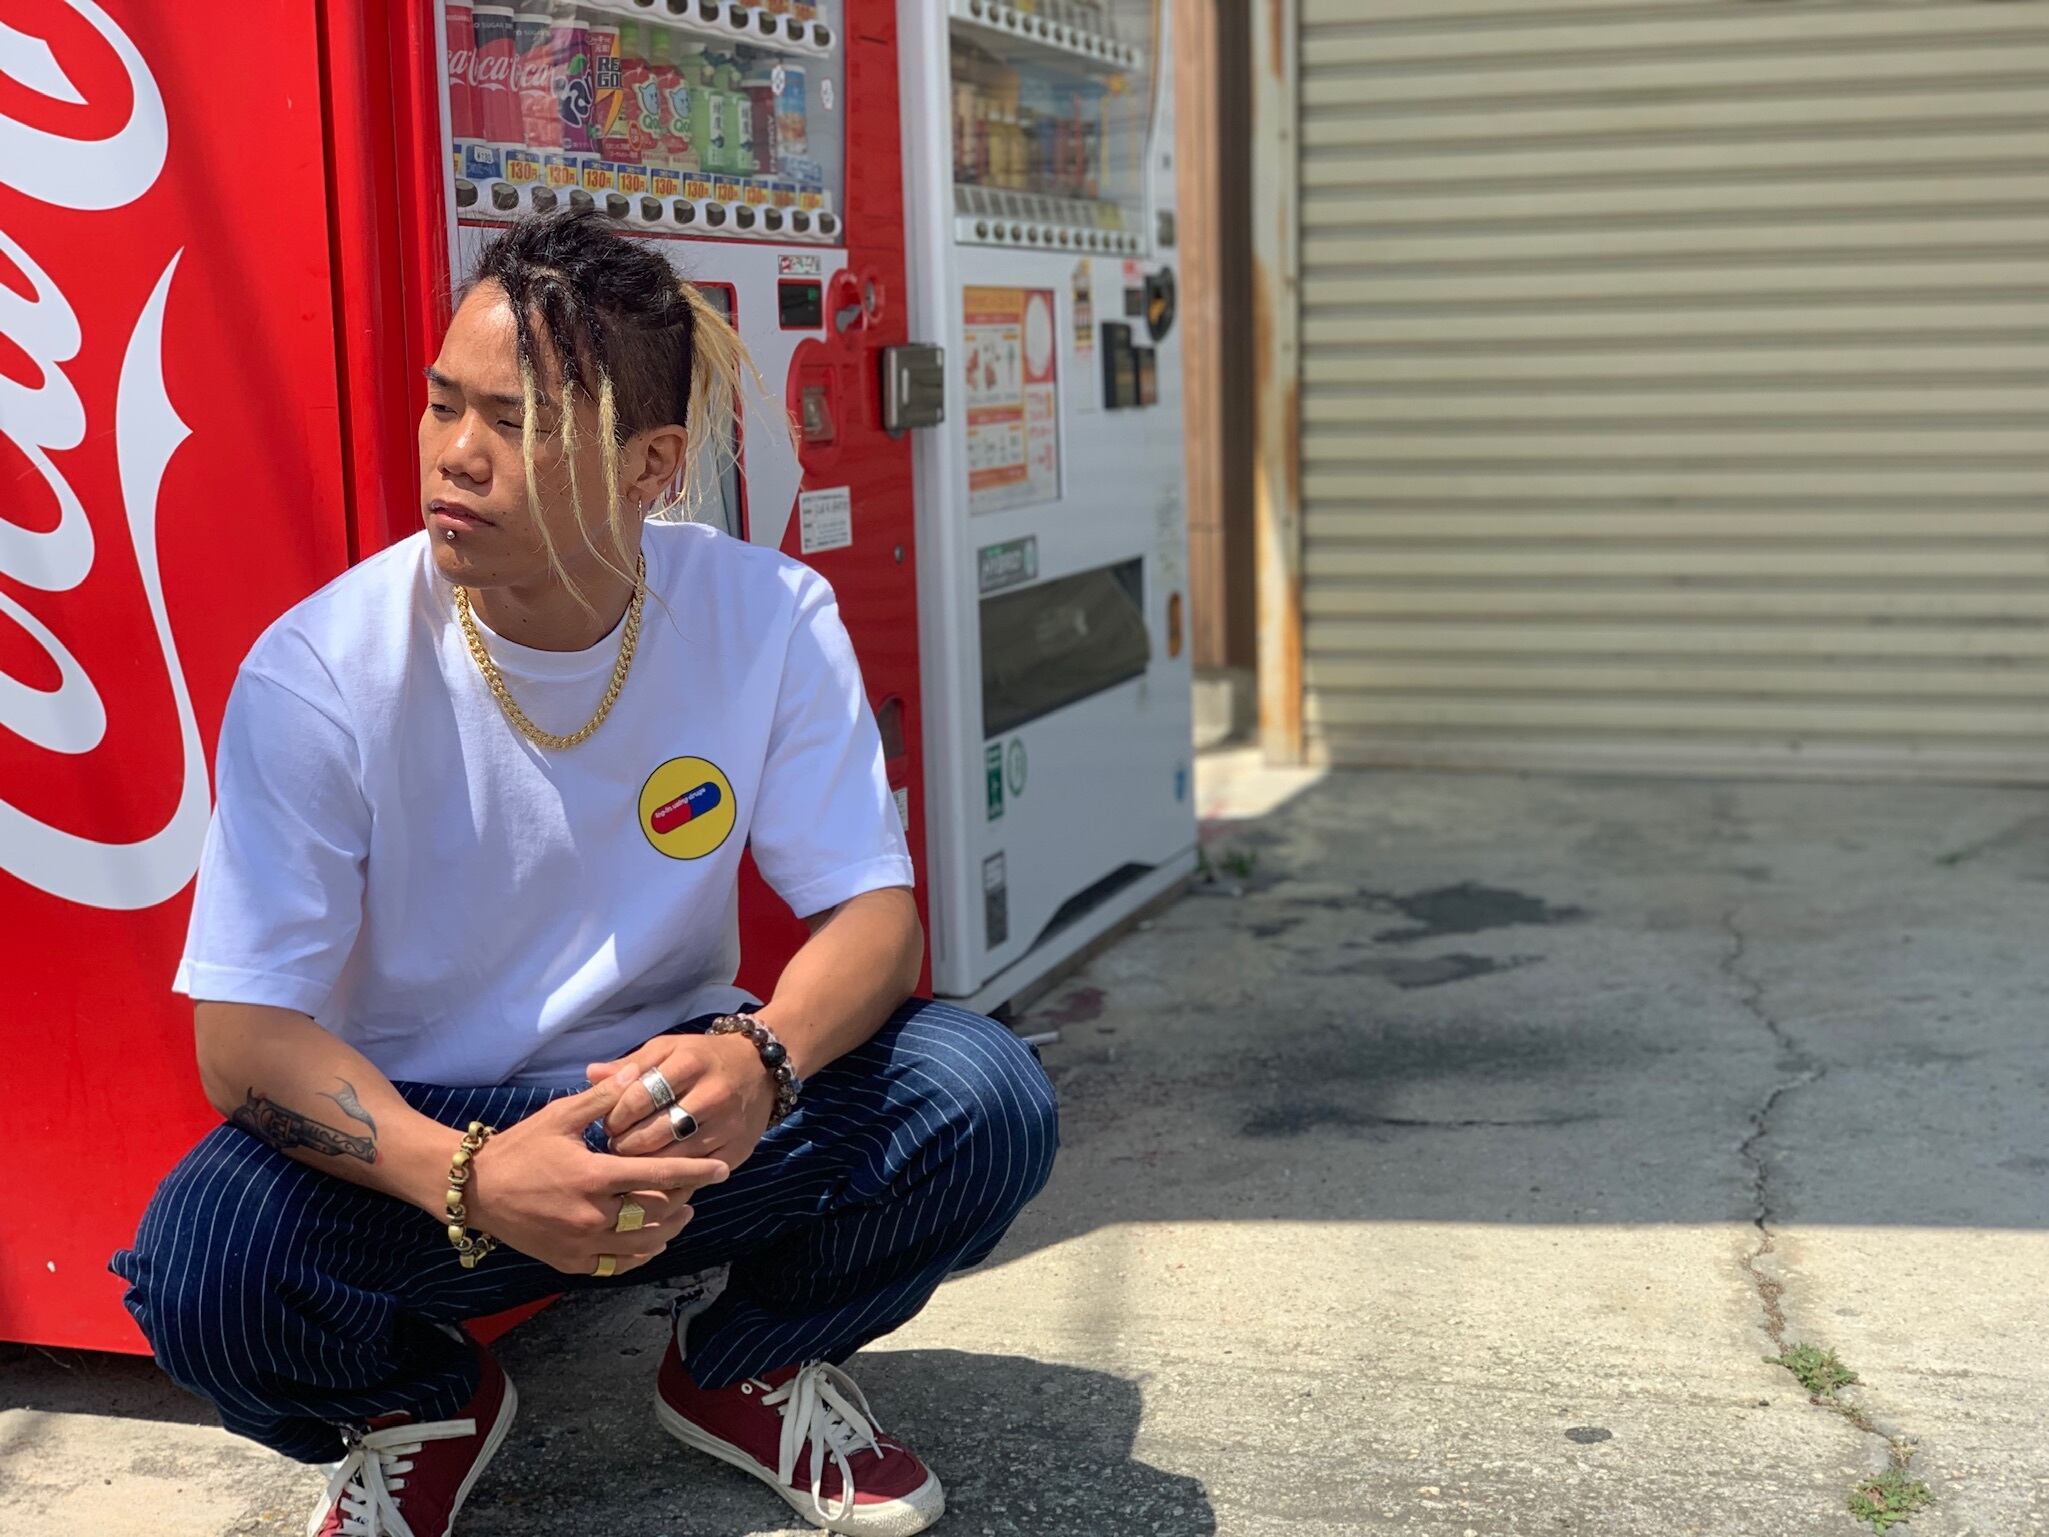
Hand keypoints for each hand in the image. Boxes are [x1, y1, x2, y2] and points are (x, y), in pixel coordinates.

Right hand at [462, 1064, 729, 1276]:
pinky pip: (617, 1265)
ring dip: (668, 1229)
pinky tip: (651, 1241)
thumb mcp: (560, 1115)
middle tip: (697, 1188)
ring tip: (681, 1214)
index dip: (695, 1173)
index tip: (722, 1170)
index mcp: (593, 1176)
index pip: (658, 1177)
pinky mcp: (570, 1262)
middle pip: (656, 1213)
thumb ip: (603, 1097)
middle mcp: (592, 1216)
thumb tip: (639, 1072)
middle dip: (684, 1200)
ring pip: (642, 1244)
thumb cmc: (519, 1147)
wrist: (474, 1189)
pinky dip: (640, 1254)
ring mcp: (580, 1244)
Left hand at [588, 1032, 776, 1170]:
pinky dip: (673, 1179)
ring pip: (674, 1159)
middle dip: (626, 1145)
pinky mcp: (737, 1150)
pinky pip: (697, 1174)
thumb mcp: (668, 1049)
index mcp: (689, 1064)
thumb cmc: (703, 1057)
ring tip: (632, 1162)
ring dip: (645, 1166)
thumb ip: (630, 1065)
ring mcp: (728, 1126)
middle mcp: (711, 1095)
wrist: (762, 1067)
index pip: (639, 1098)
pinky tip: (658, 1175)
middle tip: (615, 1147)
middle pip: (654, 1133)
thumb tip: (591, 1074)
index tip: (608, 1124)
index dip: (616, 1116)